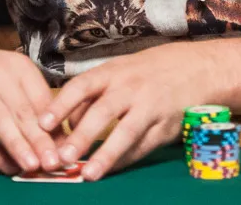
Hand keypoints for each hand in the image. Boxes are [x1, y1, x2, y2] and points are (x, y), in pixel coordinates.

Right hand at [0, 30, 59, 176]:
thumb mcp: (6, 78)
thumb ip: (27, 105)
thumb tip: (53, 141)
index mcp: (19, 67)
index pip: (44, 100)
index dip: (57, 127)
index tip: (69, 150)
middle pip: (24, 111)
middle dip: (41, 140)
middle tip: (55, 163)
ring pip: (1, 120)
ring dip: (18, 145)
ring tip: (33, 166)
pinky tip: (4, 165)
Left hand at [38, 41, 222, 181]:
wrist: (198, 67)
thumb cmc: (149, 70)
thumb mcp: (119, 71)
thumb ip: (93, 94)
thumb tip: (65, 124)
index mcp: (114, 72)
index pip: (83, 86)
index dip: (62, 105)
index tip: (42, 124)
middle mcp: (131, 87)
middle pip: (103, 111)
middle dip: (81, 136)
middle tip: (61, 156)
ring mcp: (151, 106)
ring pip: (126, 133)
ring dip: (106, 155)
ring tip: (88, 175)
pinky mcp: (166, 126)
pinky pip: (143, 147)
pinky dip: (125, 160)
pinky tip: (109, 171)